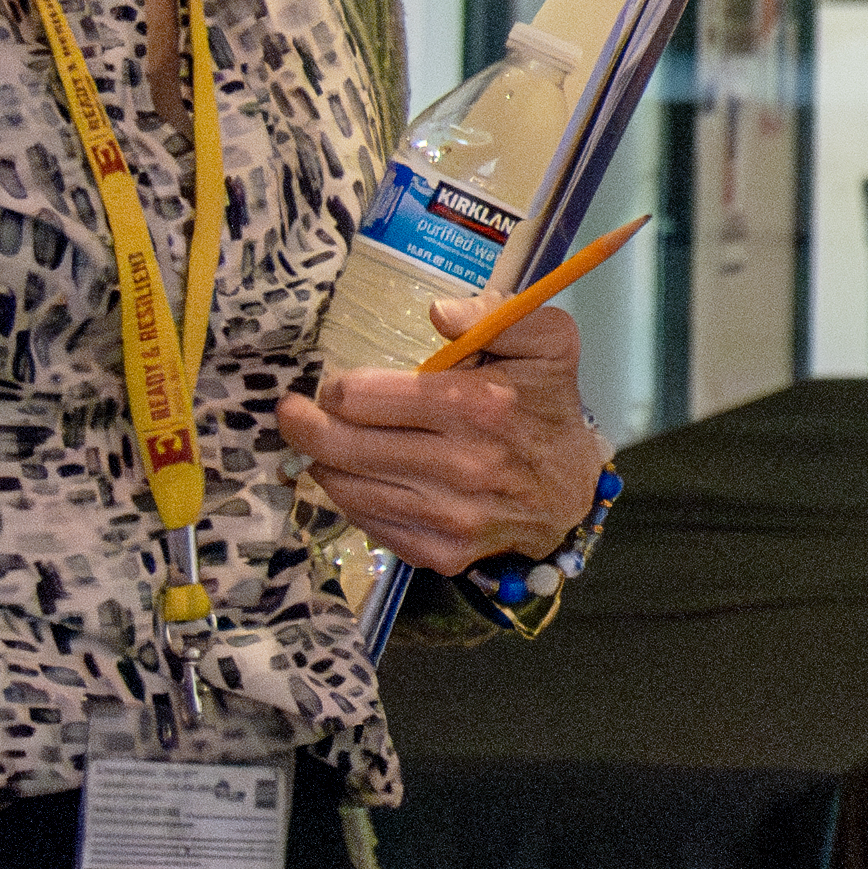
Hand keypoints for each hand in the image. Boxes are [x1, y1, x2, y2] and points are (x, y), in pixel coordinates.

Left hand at [273, 295, 603, 576]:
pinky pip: (367, 526)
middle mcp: (460, 465)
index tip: (338, 385)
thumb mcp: (546, 342)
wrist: (572, 492)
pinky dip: (353, 501)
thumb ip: (496, 314)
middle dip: (304, 425)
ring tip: (330, 446)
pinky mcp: (442, 554)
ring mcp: (449, 517)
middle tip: (296, 414)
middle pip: (337, 445)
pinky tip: (363, 481)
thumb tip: (438, 315)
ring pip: (343, 488)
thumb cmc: (545, 407)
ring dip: (326, 463)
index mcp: (475, 405)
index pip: (358, 396)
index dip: (336, 387)